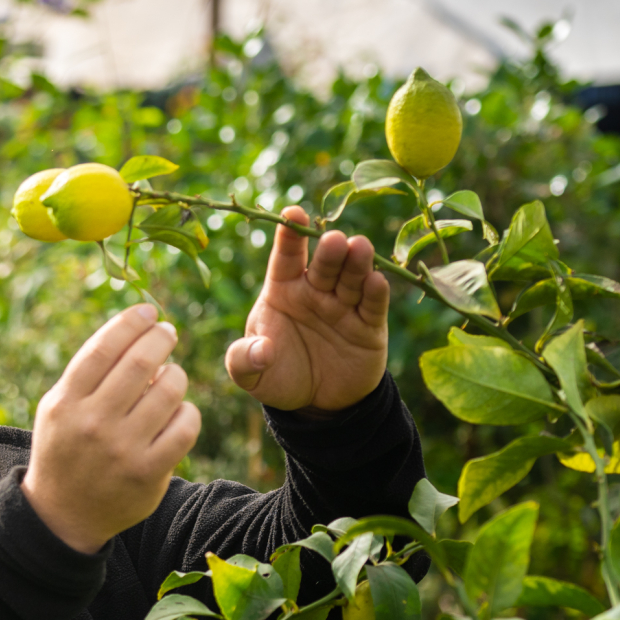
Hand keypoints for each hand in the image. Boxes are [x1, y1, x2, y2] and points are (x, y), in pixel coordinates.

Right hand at [23, 304, 201, 552]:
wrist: (63, 514)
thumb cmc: (67, 448)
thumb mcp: (59, 408)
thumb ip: (90, 373)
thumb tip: (139, 334)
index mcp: (66, 402)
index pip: (103, 348)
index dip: (131, 322)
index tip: (147, 311)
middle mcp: (92, 424)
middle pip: (140, 363)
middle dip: (160, 338)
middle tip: (167, 332)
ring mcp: (122, 450)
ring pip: (169, 391)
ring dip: (176, 375)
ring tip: (171, 377)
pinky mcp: (148, 474)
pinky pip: (185, 427)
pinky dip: (187, 412)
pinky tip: (179, 412)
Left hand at [225, 205, 388, 413]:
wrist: (314, 406)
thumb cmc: (277, 377)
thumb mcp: (250, 375)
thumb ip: (243, 361)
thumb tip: (260, 351)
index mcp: (282, 291)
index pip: (285, 258)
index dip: (289, 236)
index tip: (292, 213)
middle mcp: (314, 292)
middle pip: (323, 264)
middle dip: (329, 250)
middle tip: (334, 240)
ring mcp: (343, 306)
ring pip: (351, 278)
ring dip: (356, 262)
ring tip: (359, 247)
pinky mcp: (369, 326)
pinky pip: (372, 306)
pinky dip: (375, 293)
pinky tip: (376, 281)